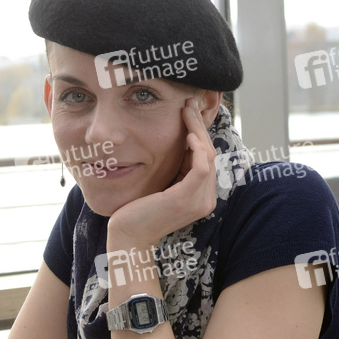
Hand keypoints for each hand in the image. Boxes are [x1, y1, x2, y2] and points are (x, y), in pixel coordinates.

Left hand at [107, 97, 217, 248]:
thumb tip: (180, 143)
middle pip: (210, 153)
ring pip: (208, 155)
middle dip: (200, 125)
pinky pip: (202, 167)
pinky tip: (187, 134)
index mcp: (201, 196)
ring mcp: (199, 200)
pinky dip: (198, 148)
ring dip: (198, 130)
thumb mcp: (163, 184)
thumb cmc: (139, 210)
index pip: (207, 158)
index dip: (200, 132)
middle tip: (190, 103)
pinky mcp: (187, 198)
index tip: (189, 111)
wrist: (128, 235)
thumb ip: (175, 169)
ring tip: (187, 110)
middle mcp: (206, 199)